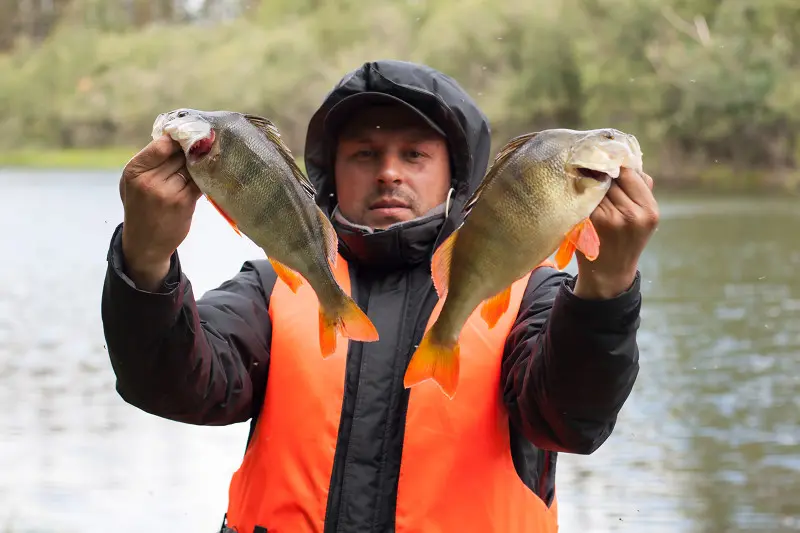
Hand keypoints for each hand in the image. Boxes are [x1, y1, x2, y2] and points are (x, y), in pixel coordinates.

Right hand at [119, 135, 201, 290]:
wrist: (144, 244)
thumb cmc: (140, 208)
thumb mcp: (133, 183)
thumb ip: (149, 162)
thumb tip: (175, 138)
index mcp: (134, 171)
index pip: (162, 145)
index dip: (178, 139)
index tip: (188, 136)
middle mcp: (149, 181)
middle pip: (180, 155)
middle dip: (192, 150)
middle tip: (204, 145)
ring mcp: (168, 193)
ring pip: (192, 168)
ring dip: (201, 164)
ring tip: (209, 159)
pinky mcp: (184, 203)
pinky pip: (200, 183)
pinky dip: (206, 178)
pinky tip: (210, 175)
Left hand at [574, 167, 658, 299]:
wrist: (609, 273)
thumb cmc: (626, 240)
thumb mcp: (644, 217)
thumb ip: (639, 189)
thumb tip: (623, 158)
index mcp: (649, 210)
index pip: (632, 173)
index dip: (618, 166)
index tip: (607, 162)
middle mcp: (632, 215)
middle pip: (613, 178)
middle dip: (603, 173)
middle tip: (591, 170)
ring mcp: (609, 219)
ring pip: (597, 185)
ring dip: (590, 182)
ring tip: (585, 184)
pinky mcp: (590, 223)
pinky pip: (585, 197)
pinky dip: (581, 194)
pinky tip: (579, 196)